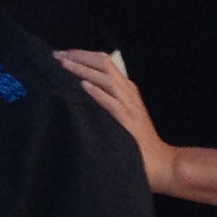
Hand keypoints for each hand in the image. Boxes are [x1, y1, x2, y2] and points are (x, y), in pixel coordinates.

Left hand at [58, 50, 174, 191]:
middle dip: (79, 56)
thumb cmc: (135, 140)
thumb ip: (104, 100)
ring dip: (84, 70)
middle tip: (57, 55)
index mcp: (126, 88)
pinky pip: (111, 103)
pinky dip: (97, 93)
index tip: (61, 54)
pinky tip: (83, 86)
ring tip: (64, 65)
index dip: (82, 55)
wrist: (160, 161)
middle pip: (104, 63)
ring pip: (106, 79)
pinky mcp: (128, 122)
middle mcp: (128, 92)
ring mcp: (129, 106)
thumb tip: (79, 89)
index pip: (104, 62)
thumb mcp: (119, 113)